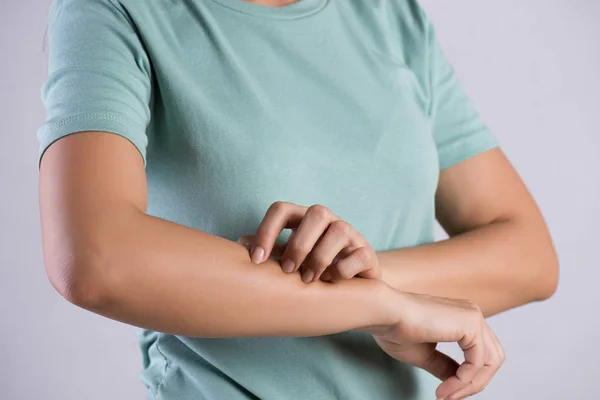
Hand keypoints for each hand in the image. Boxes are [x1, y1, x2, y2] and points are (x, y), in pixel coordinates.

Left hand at [237, 201, 380, 283]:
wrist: (351, 287)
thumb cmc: (313, 268)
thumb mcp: (289, 258)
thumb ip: (270, 250)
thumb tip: (241, 243)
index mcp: (303, 219)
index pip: (282, 210)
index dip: (267, 230)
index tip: (256, 260)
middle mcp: (328, 221)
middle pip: (316, 213)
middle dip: (299, 243)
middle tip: (288, 270)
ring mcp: (351, 235)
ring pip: (339, 230)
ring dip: (320, 257)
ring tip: (308, 280)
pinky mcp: (367, 253)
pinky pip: (358, 255)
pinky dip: (342, 271)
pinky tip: (330, 283)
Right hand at [365, 290, 504, 399]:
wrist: (384, 314)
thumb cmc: (395, 329)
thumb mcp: (425, 354)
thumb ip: (445, 366)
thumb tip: (458, 382)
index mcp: (461, 318)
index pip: (480, 354)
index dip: (468, 379)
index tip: (445, 394)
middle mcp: (471, 314)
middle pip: (491, 358)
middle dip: (474, 384)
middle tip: (449, 398)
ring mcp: (473, 317)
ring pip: (490, 362)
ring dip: (470, 385)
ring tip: (446, 396)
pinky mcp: (471, 323)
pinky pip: (478, 362)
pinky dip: (465, 380)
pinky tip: (446, 387)